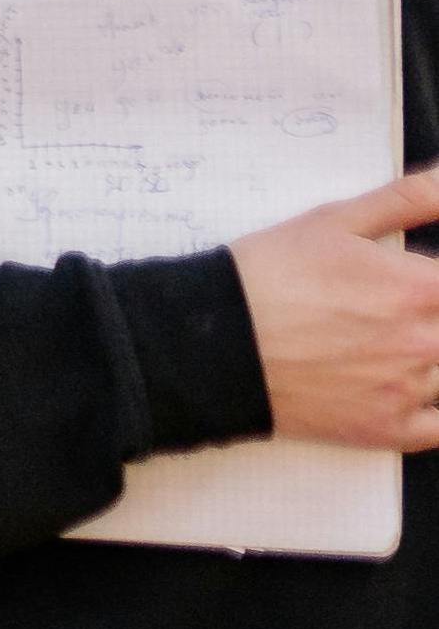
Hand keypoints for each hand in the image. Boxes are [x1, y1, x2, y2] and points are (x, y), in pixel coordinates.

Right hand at [229, 167, 438, 450]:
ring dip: (430, 358)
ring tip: (386, 343)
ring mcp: (408, 391)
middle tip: (386, 311)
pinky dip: (437, 411)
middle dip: (430, 318)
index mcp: (422, 288)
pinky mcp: (385, 429)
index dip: (433, 283)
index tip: (417, 289)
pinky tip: (414, 390)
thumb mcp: (333, 220)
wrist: (212, 341)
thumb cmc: (269, 275)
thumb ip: (408, 199)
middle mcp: (426, 342)